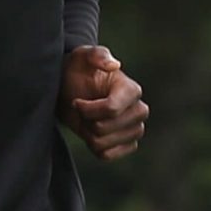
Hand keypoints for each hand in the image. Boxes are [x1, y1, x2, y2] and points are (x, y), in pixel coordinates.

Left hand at [58, 45, 148, 159]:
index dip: (88, 109)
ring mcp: (135, 129)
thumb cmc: (78, 70)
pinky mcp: (128, 145)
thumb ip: (97, 55)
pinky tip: (92, 133)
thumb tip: (114, 65)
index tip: (77, 101)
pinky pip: (107, 155)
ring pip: (104, 143)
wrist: (72, 90)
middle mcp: (138, 110)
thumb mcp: (82, 56)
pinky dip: (94, 147)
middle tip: (82, 109)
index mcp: (131, 90)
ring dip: (88, 133)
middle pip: (105, 128)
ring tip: (86, 120)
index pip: (112, 109)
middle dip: (87, 120)